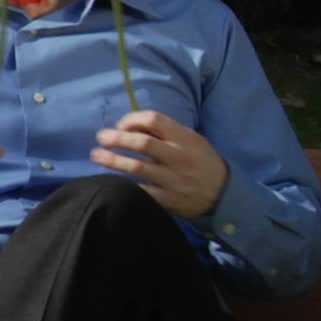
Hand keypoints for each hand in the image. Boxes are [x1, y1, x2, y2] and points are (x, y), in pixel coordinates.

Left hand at [90, 110, 228, 218]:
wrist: (224, 196)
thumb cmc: (201, 162)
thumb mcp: (192, 141)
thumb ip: (166, 132)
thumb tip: (131, 125)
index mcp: (185, 138)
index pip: (155, 120)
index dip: (133, 120)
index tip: (120, 125)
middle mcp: (179, 158)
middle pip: (142, 143)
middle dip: (117, 139)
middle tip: (101, 137)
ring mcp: (173, 180)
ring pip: (137, 168)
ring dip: (112, 160)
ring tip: (96, 155)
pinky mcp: (168, 200)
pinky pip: (141, 192)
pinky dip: (124, 185)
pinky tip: (110, 180)